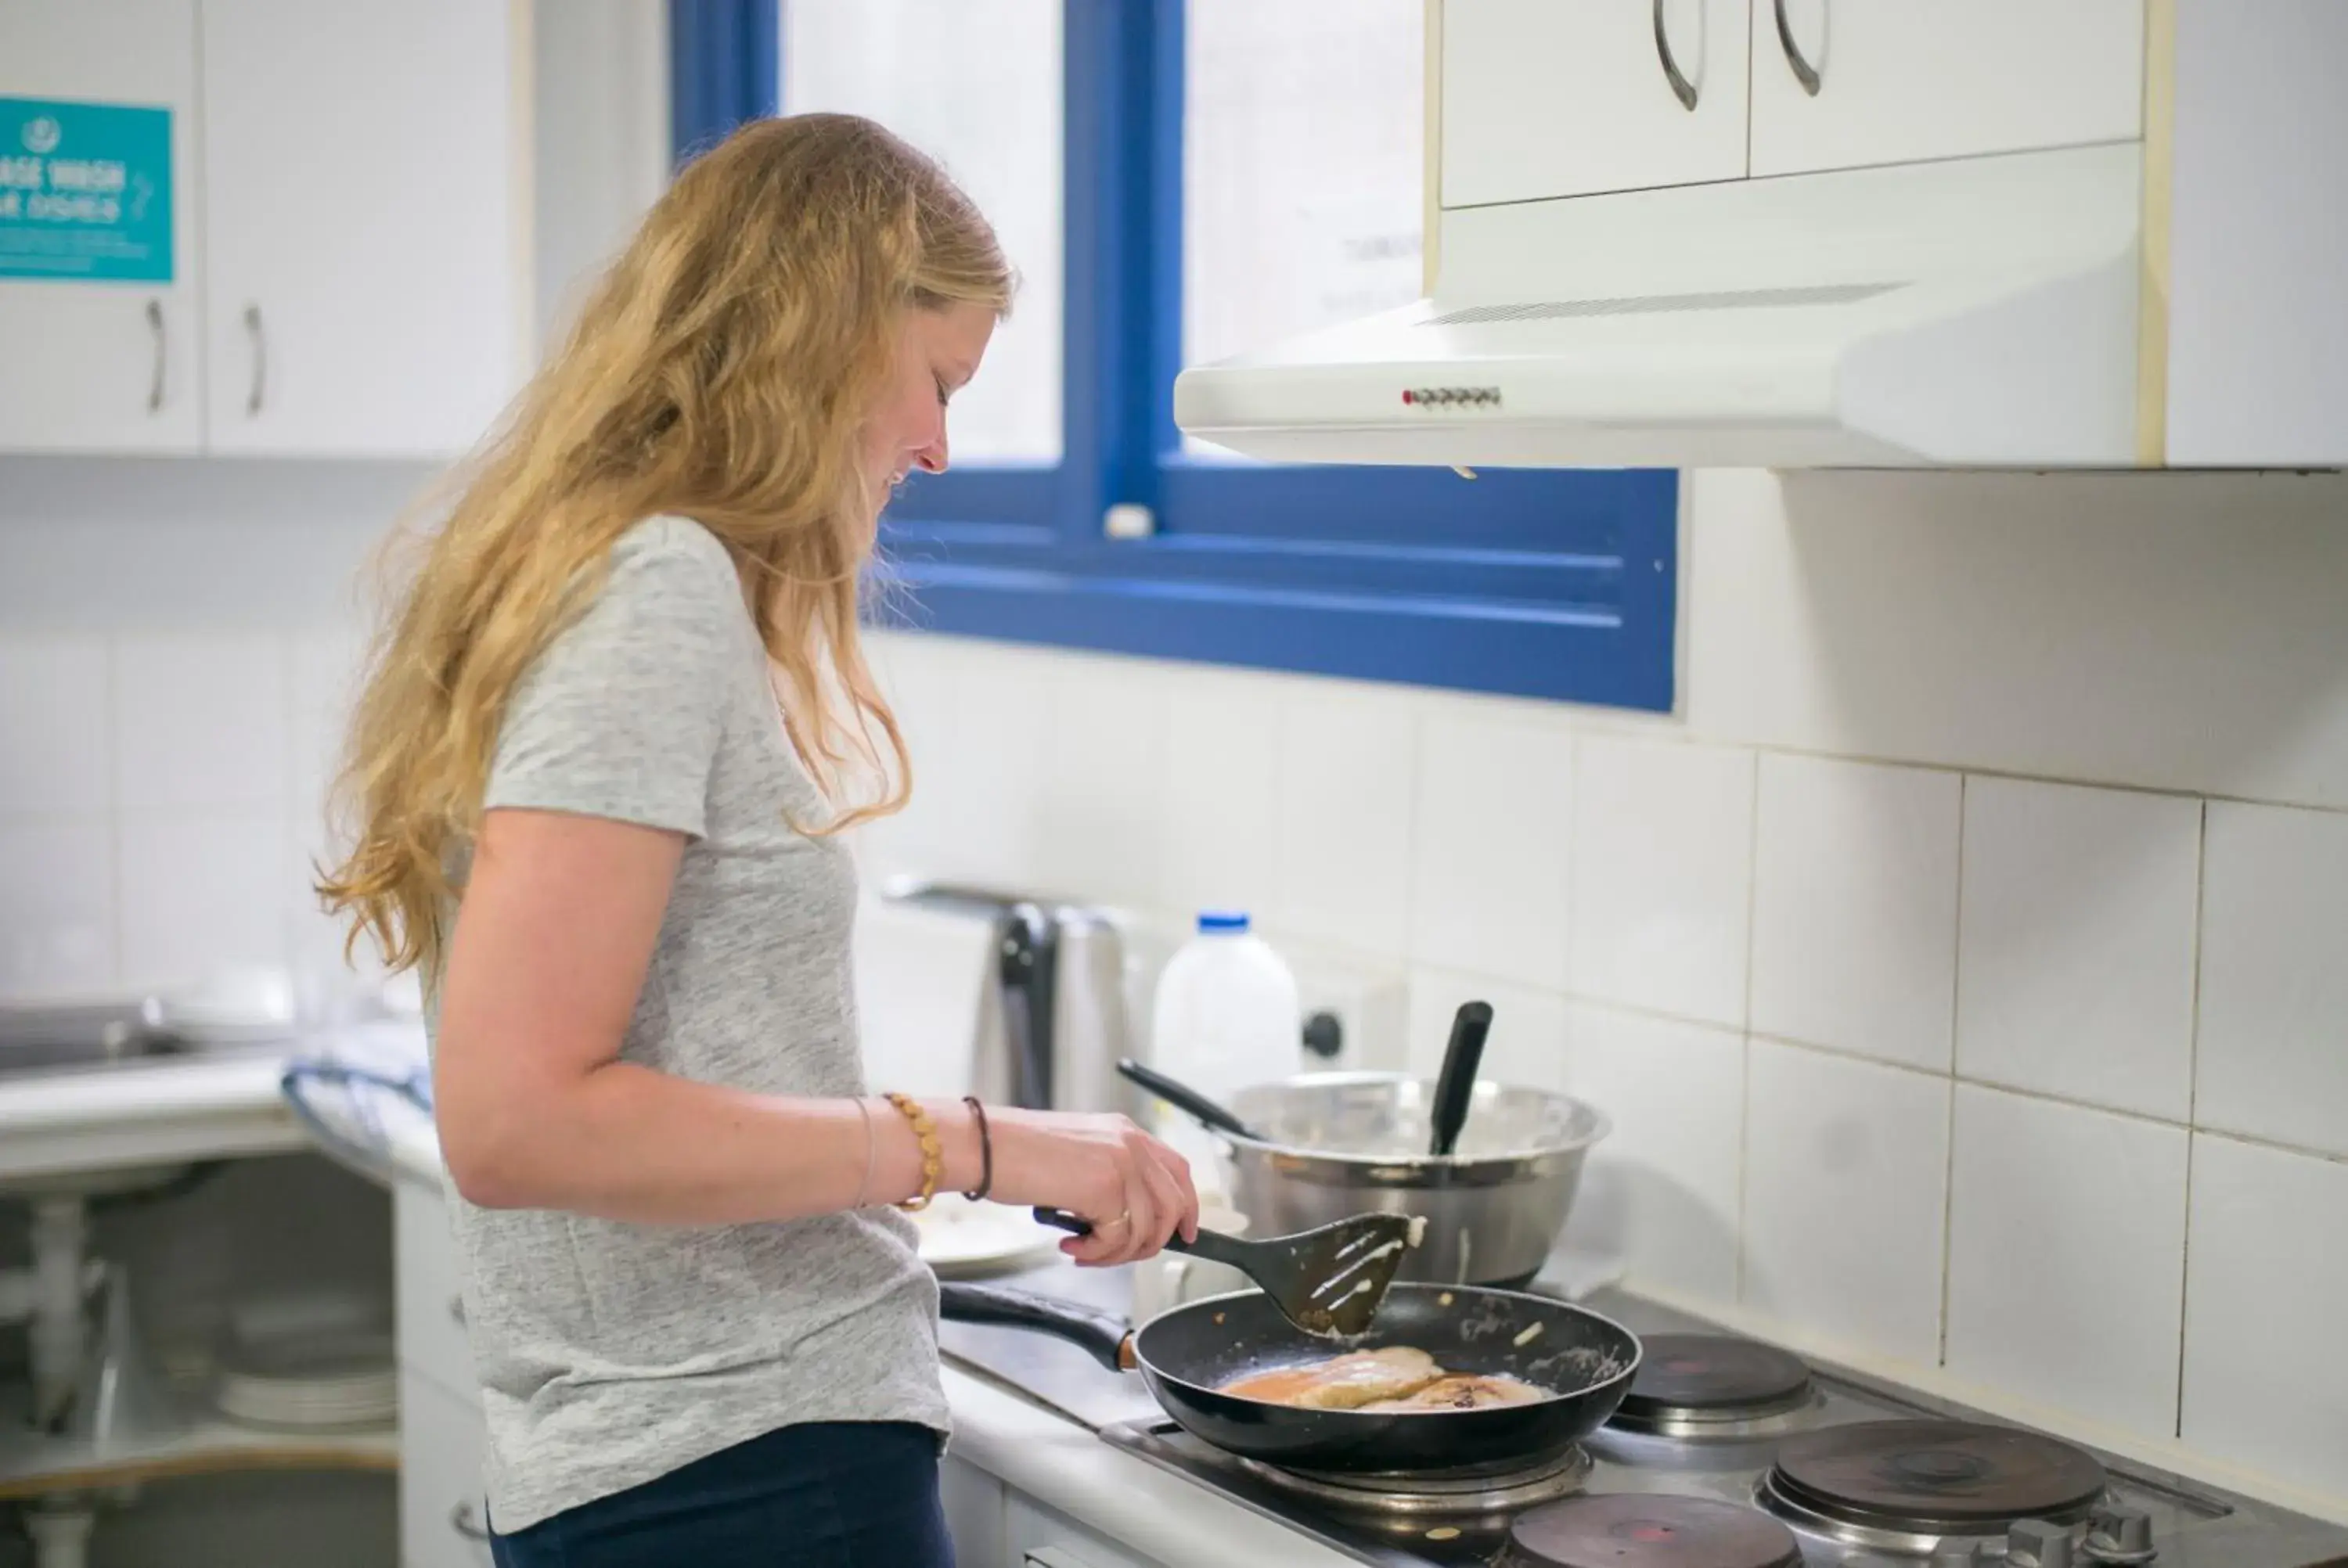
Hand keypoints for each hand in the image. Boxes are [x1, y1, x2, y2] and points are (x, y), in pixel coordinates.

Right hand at [984, 1108, 1198, 1266]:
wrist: (986, 1145)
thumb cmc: (1017, 1151)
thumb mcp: (1078, 1154)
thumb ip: (1110, 1176)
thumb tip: (1129, 1219)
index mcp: (1127, 1132)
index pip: (1179, 1171)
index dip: (1188, 1207)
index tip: (1185, 1234)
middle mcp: (1132, 1145)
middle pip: (1173, 1206)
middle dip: (1151, 1242)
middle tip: (1119, 1255)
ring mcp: (1123, 1165)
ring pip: (1146, 1230)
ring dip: (1115, 1253)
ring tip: (1082, 1250)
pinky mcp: (1107, 1190)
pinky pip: (1117, 1240)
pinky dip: (1095, 1253)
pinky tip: (1070, 1244)